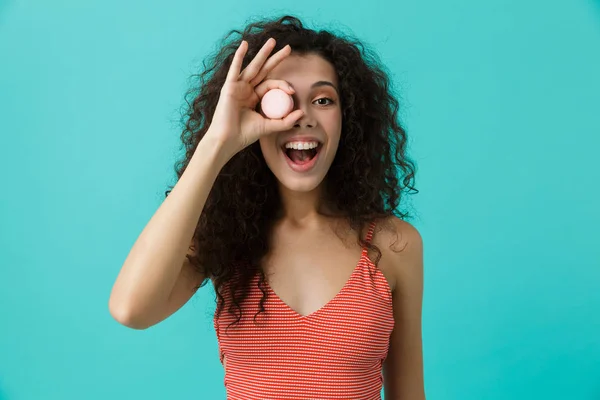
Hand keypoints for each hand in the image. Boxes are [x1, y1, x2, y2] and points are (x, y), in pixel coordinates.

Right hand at [206, 38, 303, 156]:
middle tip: (289, 48)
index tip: (293, 91)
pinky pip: (235, 69)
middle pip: (264, 70)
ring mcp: (238, 87)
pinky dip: (239, 56)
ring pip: (253, 66)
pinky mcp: (229, 87)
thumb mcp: (269, 127)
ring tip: (273, 41)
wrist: (228, 140)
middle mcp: (246, 89)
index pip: (271, 85)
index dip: (283, 85)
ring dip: (263, 53)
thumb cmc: (244, 135)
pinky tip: (244, 45)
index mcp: (255, 97)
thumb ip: (285, 121)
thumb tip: (302, 113)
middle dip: (276, 59)